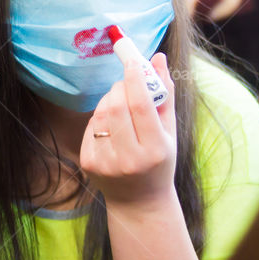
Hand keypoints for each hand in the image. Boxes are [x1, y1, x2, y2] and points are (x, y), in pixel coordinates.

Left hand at [80, 53, 176, 209]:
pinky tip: (112, 127)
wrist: (139, 201)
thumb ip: (165, 94)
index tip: (132, 60)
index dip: (135, 78)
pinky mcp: (89, 163)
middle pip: (117, 106)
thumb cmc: (160, 161)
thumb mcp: (170, 132)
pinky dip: (101, 117)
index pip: (140, 105)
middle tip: (128, 84)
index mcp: (155, 150)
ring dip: (110, 100)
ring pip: (101, 113)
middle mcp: (129, 158)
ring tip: (122, 108)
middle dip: (121, 87)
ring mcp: (106, 163)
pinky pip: (91, 126)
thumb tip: (158, 58)